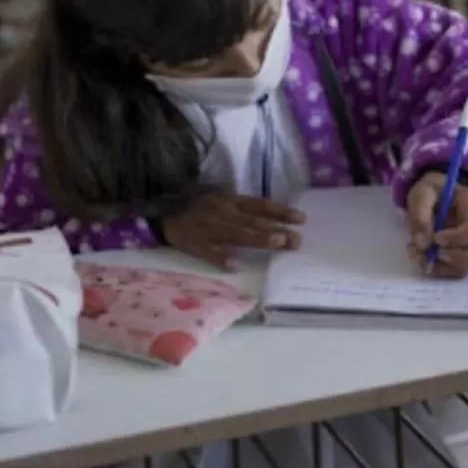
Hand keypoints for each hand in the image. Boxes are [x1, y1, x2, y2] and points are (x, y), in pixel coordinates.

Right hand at [162, 194, 305, 270]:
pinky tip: (234, 265)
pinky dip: (221, 257)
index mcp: (230, 201)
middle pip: (252, 221)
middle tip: (296, 238)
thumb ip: (246, 212)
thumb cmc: (202, 211)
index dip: (280, 212)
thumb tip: (276, 222)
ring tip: (277, 243)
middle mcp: (222, 212)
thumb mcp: (224, 204)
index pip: (260, 206)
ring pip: (236, 234)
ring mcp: (209, 228)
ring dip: (257, 238)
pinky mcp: (195, 243)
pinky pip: (209, 251)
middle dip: (275, 229)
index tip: (301, 219)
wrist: (167, 219)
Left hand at [406, 173, 467, 278]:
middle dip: (455, 258)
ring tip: (418, 254)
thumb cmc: (434, 191)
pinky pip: (459, 272)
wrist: (438, 195)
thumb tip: (422, 244)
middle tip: (430, 251)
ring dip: (442, 266)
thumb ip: (420, 213)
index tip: (435, 238)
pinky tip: (423, 258)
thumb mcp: (423, 192)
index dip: (457, 239)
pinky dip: (439, 270)